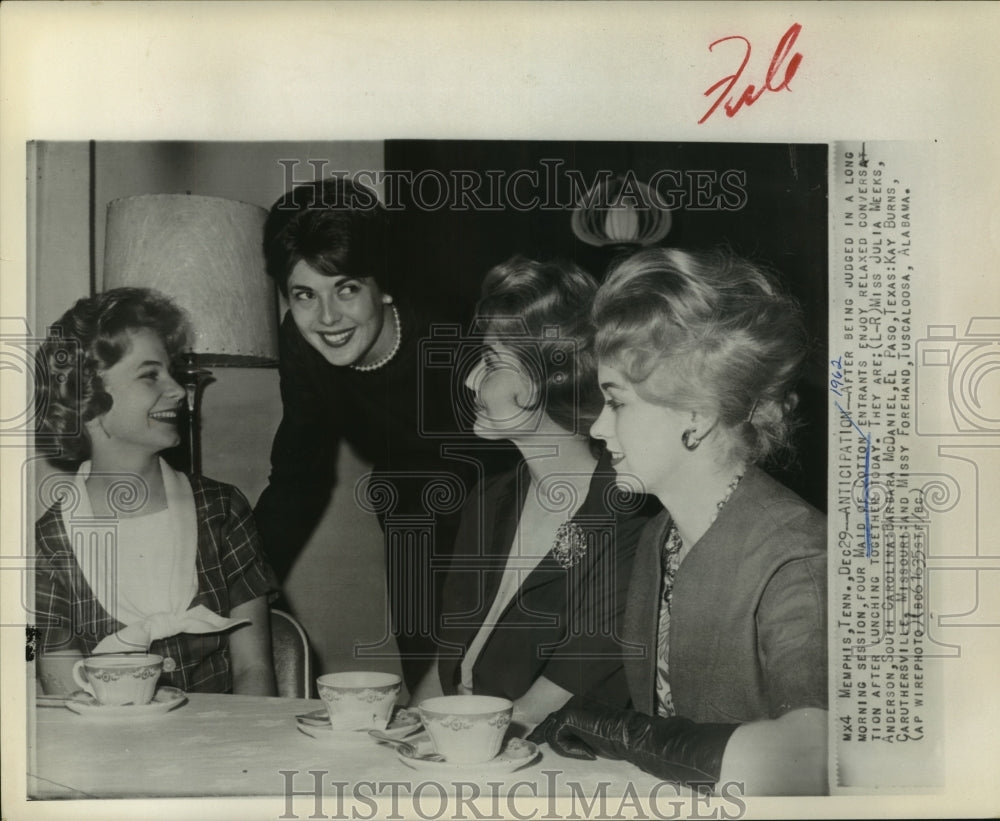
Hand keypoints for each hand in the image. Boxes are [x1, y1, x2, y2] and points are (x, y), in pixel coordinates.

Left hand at [527, 696, 736, 788]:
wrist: (633, 736)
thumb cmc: (619, 740)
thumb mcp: (594, 738)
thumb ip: (578, 736)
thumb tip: (562, 742)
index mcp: (581, 704)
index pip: (557, 719)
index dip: (549, 732)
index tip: (544, 743)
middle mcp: (574, 702)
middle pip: (550, 722)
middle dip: (543, 736)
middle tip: (540, 747)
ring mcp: (571, 707)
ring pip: (552, 732)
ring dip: (567, 748)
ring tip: (590, 754)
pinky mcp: (569, 716)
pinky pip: (557, 737)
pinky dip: (570, 749)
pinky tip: (590, 753)